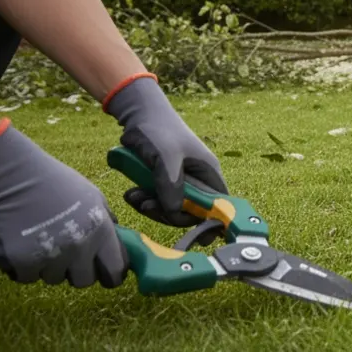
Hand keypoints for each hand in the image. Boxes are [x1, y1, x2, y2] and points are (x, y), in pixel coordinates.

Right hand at [0, 122, 126, 286]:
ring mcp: (49, 257)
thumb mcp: (93, 197)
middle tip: (65, 254)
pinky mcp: (21, 262)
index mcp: (101, 232)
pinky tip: (22, 245)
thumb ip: (107, 221)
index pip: (115, 270)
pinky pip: (27, 277)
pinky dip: (24, 266)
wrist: (13, 177)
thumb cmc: (56, 183)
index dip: (110, 274)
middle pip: (84, 281)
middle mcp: (79, 249)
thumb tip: (115, 240)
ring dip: (49, 266)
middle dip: (76, 271)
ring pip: (54, 279)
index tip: (101, 270)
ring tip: (40, 241)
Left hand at [104, 75, 227, 227]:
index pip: (220, 205)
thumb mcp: (167, 157)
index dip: (213, 221)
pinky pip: (157, 200)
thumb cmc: (159, 130)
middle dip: (170, 214)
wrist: (137, 114)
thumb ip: (172, 185)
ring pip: (171, 208)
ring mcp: (180, 181)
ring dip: (152, 207)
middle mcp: (197, 179)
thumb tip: (175, 212)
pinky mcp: (162, 181)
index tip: (199, 237)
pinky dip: (143, 200)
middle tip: (147, 206)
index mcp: (208, 172)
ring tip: (134, 197)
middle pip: (191, 211)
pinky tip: (131, 193)